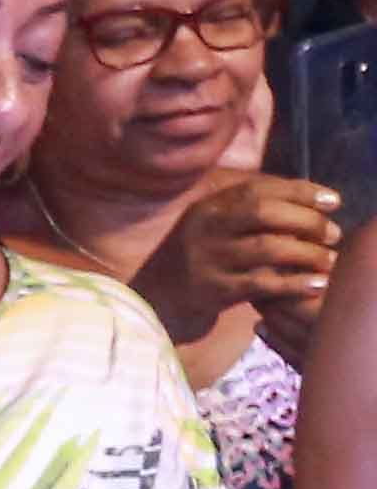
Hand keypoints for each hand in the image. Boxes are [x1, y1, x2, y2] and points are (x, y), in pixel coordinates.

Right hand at [132, 172, 340, 344]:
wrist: (154, 299)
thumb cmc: (198, 257)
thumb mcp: (214, 225)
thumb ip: (249, 208)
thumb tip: (306, 197)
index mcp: (208, 207)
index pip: (259, 189)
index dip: (301, 191)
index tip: (333, 201)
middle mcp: (205, 229)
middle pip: (264, 213)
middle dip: (307, 220)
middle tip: (332, 233)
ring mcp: (207, 260)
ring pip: (267, 248)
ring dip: (307, 253)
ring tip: (329, 260)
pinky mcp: (213, 291)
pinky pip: (261, 284)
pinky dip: (294, 283)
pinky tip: (315, 284)